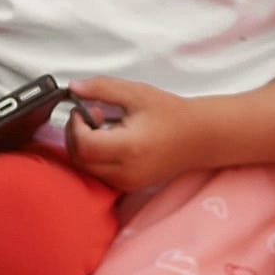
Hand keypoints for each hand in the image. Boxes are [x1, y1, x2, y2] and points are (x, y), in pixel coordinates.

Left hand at [64, 78, 213, 191]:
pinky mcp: (129, 187)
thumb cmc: (171, 114)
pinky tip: (111, 141)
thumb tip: (75, 88)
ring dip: (85, 148)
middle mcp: (126, 171)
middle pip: (80, 160)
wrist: (199, 137)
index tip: (82, 110)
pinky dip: (96, 158)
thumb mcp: (136, 93)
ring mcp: (127, 183)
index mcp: (128, 148)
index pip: (83, 145)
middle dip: (76, 136)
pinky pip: (100, 174)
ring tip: (104, 128)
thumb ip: (102, 88)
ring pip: (87, 169)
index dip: (75, 126)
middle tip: (92, 116)